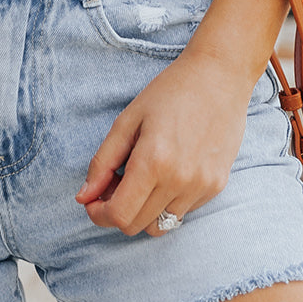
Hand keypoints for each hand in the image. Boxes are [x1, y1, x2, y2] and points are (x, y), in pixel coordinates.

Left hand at [75, 48, 257, 236]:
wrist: (220, 76)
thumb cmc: (170, 91)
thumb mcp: (128, 120)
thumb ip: (102, 161)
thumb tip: (83, 196)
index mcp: (154, 162)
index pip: (120, 216)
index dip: (99, 214)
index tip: (93, 201)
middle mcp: (180, 181)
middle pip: (137, 225)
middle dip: (118, 211)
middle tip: (115, 183)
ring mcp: (202, 186)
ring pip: (161, 225)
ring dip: (143, 210)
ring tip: (142, 177)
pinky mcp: (217, 186)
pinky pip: (183, 212)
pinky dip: (167, 202)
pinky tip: (167, 171)